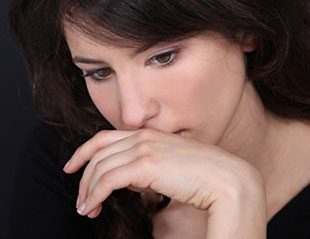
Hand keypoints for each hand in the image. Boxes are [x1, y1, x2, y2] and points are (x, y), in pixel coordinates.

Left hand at [63, 129, 265, 237]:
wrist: (225, 178)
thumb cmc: (202, 174)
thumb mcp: (169, 165)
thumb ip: (147, 166)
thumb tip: (129, 178)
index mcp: (148, 134)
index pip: (104, 138)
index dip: (84, 151)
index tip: (73, 166)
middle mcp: (143, 137)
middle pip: (98, 154)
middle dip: (84, 177)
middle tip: (81, 199)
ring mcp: (144, 149)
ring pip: (101, 168)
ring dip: (88, 190)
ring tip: (86, 208)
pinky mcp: (145, 165)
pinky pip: (108, 180)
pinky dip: (95, 194)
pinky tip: (92, 207)